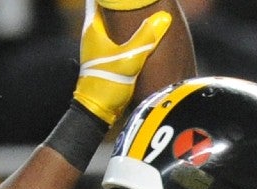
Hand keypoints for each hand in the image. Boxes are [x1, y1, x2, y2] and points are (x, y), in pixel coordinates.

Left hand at [74, 0, 172, 124]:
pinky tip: (140, 38)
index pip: (97, 1)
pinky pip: (115, 38)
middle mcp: (93, 35)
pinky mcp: (105, 58)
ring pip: (110, 23)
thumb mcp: (129, 60)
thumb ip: (146, 39)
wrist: (97, 110)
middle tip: (138, 2)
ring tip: (141, 14)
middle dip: (118, 4)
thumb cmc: (106, 84)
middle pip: (104, 9)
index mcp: (94, 29)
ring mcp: (97, 47)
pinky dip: (125, 33)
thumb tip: (163, 18)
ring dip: (122, 18)